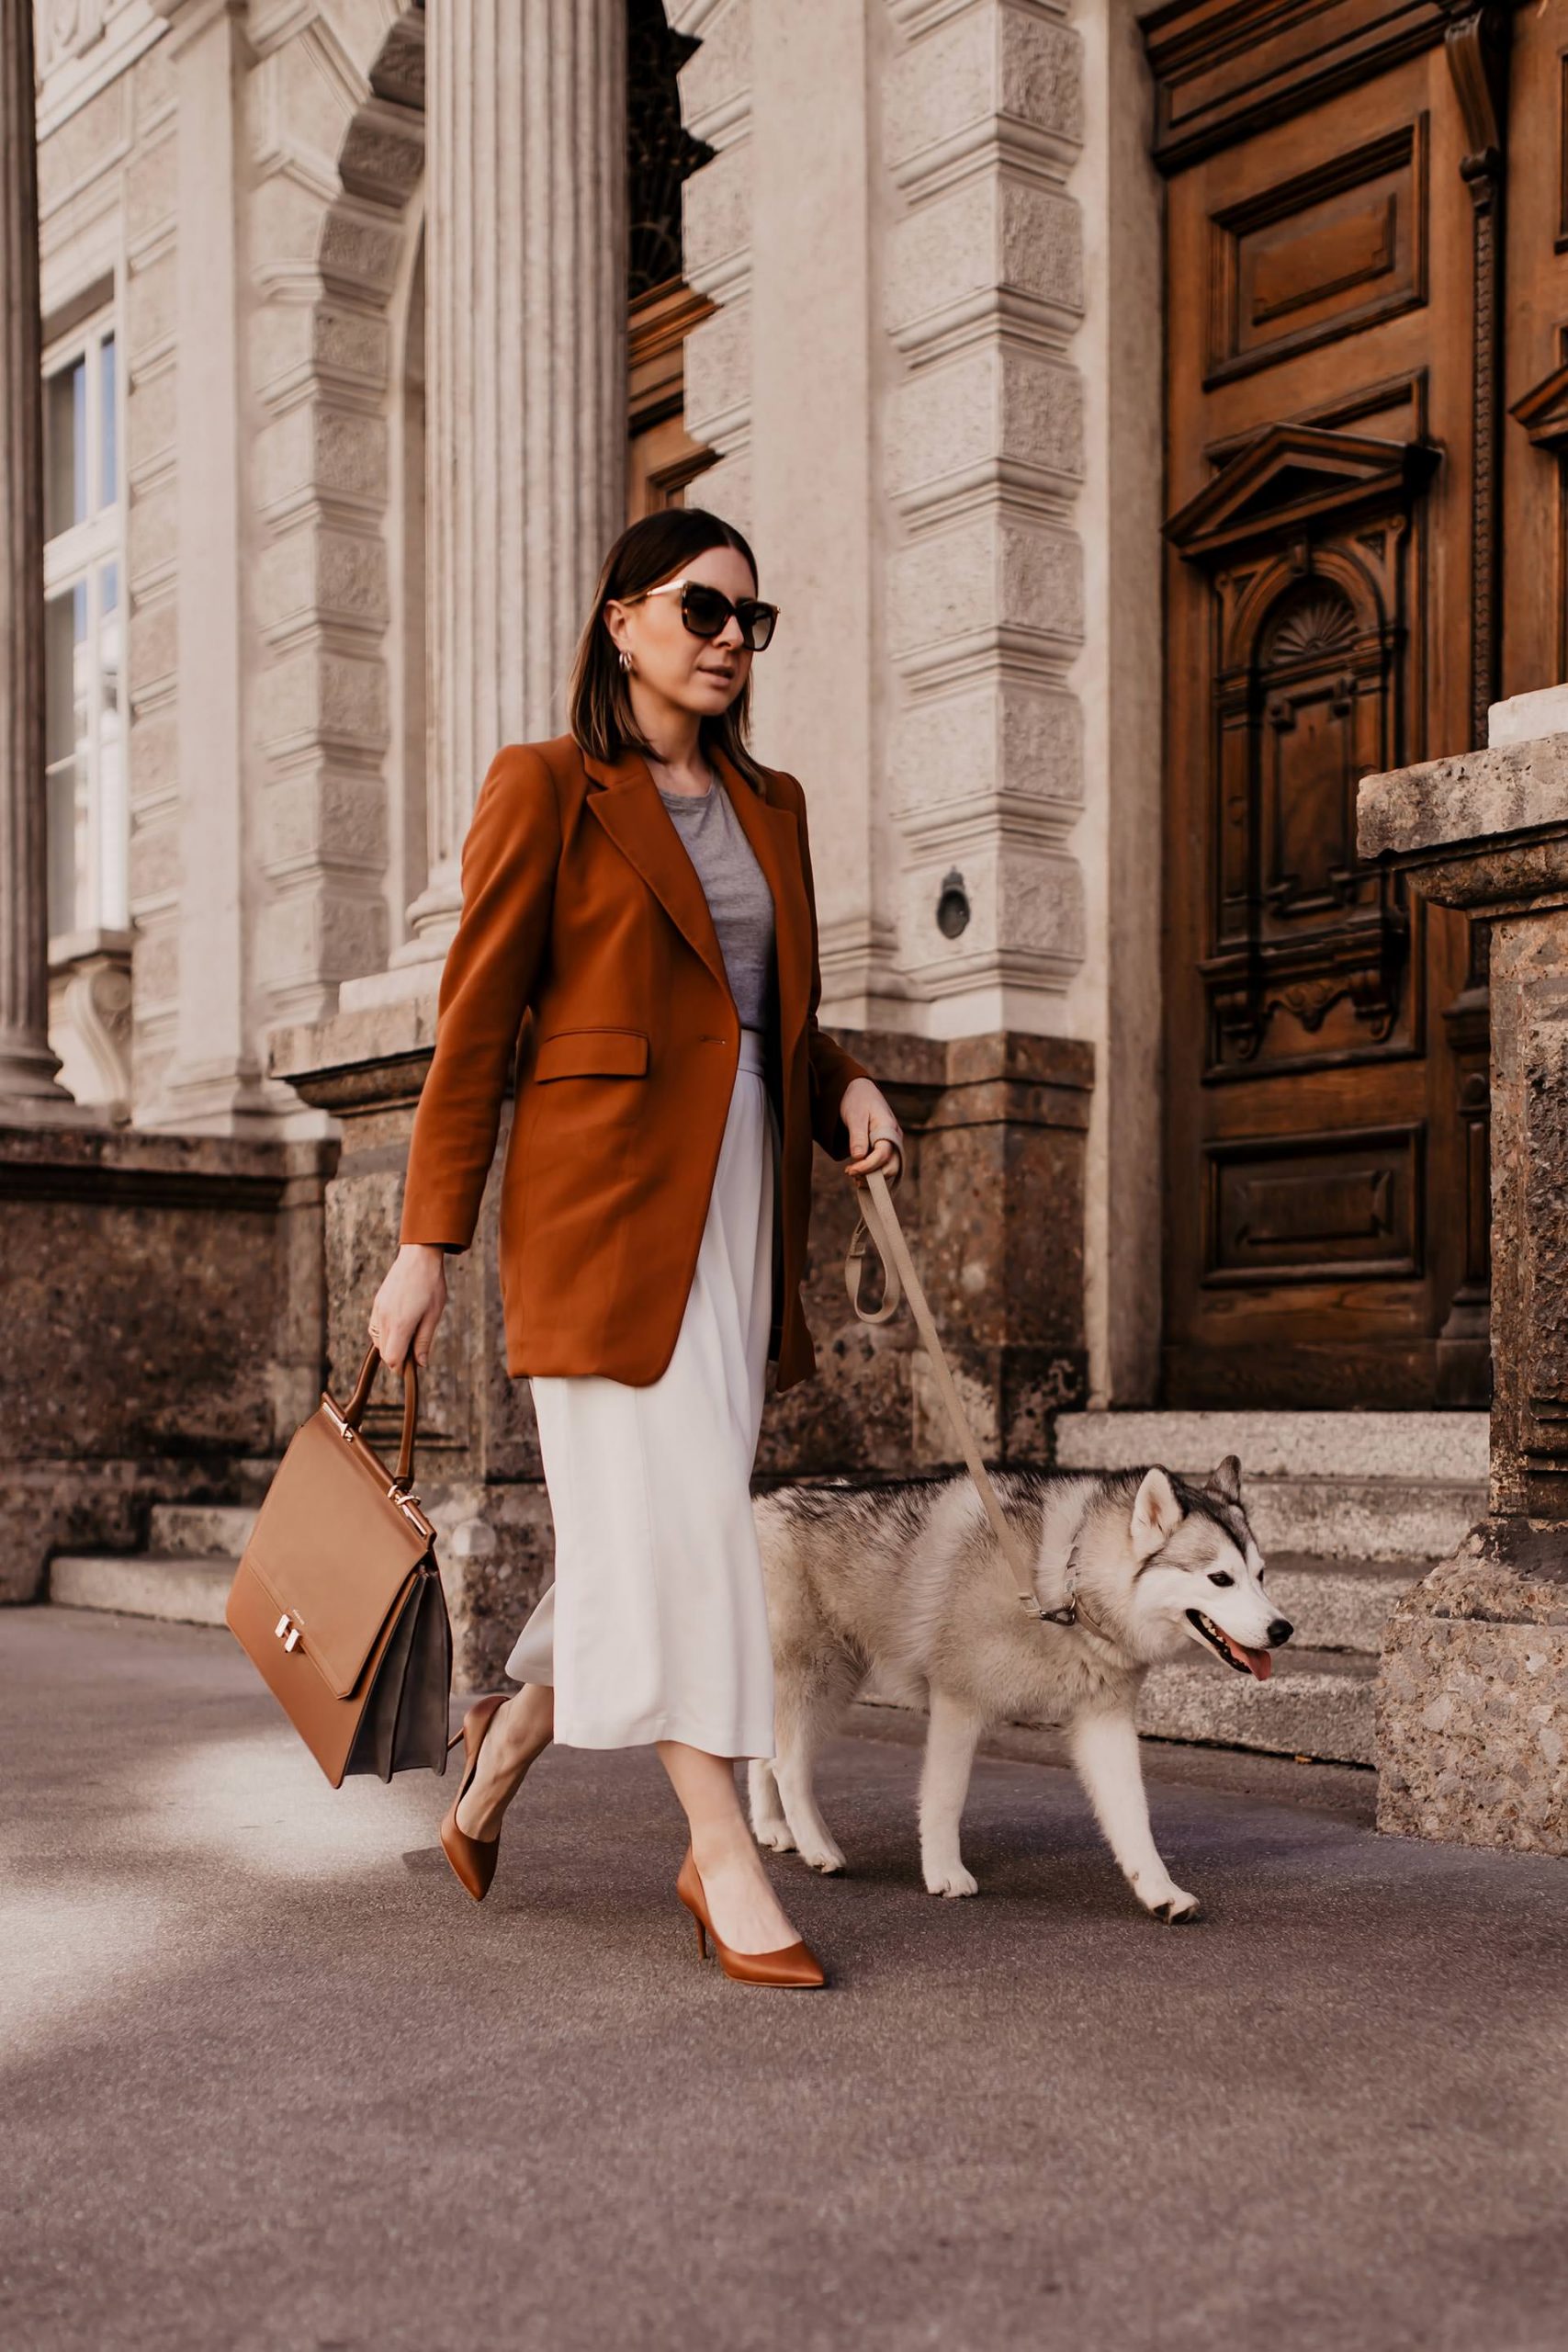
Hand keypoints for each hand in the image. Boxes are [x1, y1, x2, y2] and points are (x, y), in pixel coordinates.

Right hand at [368, 1243, 447, 1370]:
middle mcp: (384, 1319)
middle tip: (416, 1348)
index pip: (392, 1359)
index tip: (413, 1365)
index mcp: (399, 1324)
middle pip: (384, 1353)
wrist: (418, 1257)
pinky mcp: (376, 1305)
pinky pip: (375, 1329)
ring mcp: (378, 1311)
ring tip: (410, 1333)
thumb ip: (423, 1341)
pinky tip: (400, 1326)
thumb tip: (420, 1364)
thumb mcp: (433, 1315)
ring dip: (391, 1345)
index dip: (402, 1367)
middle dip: (398, 1357)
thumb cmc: (431, 1285)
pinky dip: (385, 1334)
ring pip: (378, 1342)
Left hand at [840, 1077, 904, 1188]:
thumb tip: (859, 1157)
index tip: (849, 1170)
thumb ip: (857, 1136)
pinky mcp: (886, 1148)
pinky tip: (857, 1172)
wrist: (861, 1091)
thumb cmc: (858, 1101)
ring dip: (872, 1177)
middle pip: (891, 1167)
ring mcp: (893, 1144)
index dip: (867, 1167)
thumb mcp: (855, 1116)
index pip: (883, 1155)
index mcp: (888, 1128)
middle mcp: (895, 1139)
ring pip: (888, 1169)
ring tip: (851, 1173)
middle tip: (849, 1173)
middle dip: (871, 1176)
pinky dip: (872, 1173)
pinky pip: (884, 1166)